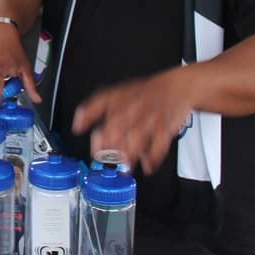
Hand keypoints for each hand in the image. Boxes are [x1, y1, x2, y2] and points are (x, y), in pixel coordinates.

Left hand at [71, 69, 194, 174]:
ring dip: (130, 153)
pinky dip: (154, 156)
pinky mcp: (166, 125)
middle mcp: (133, 106)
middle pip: (118, 125)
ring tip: (125, 167)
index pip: (100, 104)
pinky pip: (160, 141)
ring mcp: (150, 115)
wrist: (178, 86)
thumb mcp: (117, 94)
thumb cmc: (144, 94)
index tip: (84, 134)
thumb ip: (94, 108)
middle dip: (110, 143)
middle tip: (105, 159)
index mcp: (118, 98)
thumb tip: (77, 126)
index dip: (90, 118)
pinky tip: (148, 166)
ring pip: (138, 135)